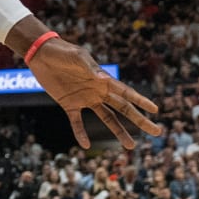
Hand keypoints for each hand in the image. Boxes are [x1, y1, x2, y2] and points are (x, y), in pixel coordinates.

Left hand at [27, 38, 162, 149]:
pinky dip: (80, 133)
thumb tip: (103, 79)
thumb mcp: (77, 57)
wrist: (42, 54)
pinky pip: (76, 122)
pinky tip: (85, 145)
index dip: (141, 101)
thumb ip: (89, 68)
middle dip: (139, 120)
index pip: (127, 93)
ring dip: (119, 131)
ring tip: (131, 145)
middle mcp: (98, 91)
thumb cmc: (63, 52)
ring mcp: (85, 99)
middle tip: (156, 132)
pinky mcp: (68, 104)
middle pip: (123, 109)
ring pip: (107, 118)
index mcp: (103, 80)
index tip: (155, 110)